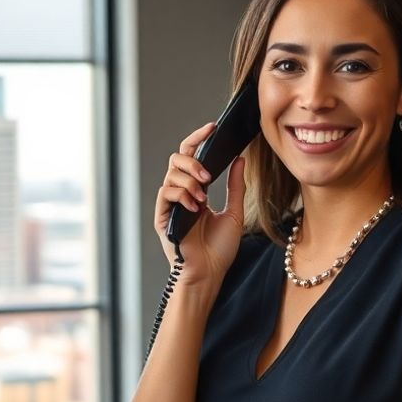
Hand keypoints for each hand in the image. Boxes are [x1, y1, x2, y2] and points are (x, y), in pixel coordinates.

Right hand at [153, 122, 247, 285]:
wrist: (209, 274)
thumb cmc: (219, 250)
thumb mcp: (234, 212)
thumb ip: (236, 185)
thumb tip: (240, 159)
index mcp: (196, 191)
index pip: (191, 157)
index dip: (199, 139)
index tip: (213, 127)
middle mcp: (180, 195)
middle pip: (176, 160)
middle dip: (193, 161)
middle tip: (209, 174)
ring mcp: (170, 205)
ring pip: (171, 175)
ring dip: (190, 181)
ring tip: (204, 196)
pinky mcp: (162, 217)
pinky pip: (165, 193)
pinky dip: (182, 194)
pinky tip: (195, 206)